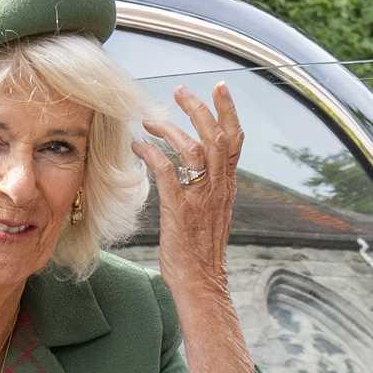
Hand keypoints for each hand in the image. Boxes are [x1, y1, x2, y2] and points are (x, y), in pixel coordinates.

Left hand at [131, 81, 242, 297]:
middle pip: (216, 136)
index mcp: (226, 187)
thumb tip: (195, 173)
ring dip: (171, 129)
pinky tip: (138, 146)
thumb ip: (208, 191)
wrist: (201, 283)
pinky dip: (152, 154)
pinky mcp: (179, 210)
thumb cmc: (201, 254)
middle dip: (198, 108)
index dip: (228, 111)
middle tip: (180, 91)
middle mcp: (217, 188)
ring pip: (193, 150)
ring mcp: (200, 198)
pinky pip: (167, 173)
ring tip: (151, 120)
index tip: (219, 89)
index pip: (234, 141)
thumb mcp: (212, 215)